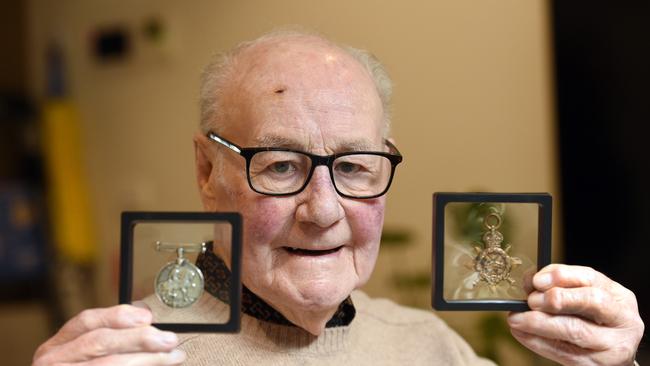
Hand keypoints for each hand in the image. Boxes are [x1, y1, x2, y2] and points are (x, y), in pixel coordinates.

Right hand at [33, 304, 185, 364]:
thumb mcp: (87, 357)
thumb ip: (114, 339)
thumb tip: (147, 321)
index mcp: (55, 347)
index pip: (86, 321)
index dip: (118, 316)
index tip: (148, 317)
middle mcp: (51, 362)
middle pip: (98, 342)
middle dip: (139, 339)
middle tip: (170, 340)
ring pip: (109, 364)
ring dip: (146, 360)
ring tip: (172, 357)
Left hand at [507, 264, 643, 365]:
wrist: (611, 354)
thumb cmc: (593, 321)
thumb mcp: (584, 298)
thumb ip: (561, 287)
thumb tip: (531, 282)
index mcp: (619, 296)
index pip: (591, 278)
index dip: (561, 276)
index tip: (536, 280)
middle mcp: (622, 319)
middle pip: (592, 302)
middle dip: (557, 298)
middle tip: (531, 301)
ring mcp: (612, 345)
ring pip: (575, 330)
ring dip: (540, 323)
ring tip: (516, 319)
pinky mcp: (597, 365)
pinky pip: (564, 353)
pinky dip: (538, 342)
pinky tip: (522, 334)